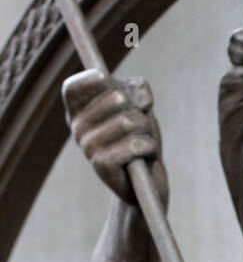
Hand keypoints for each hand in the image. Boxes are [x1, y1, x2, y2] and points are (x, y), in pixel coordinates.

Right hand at [62, 70, 168, 206]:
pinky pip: (135, 144)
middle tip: (140, 127)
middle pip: (117, 99)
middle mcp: (77, 128)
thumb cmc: (138, 138)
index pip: (73, 87)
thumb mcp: (137, 106)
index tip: (110, 82)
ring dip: (147, 131)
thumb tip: (140, 99)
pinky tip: (146, 156)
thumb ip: (137, 89)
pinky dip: (149, 147)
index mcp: (78, 112)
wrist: (145, 182)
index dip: (94, 79)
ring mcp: (88, 147)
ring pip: (129, 122)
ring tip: (144, 142)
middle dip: (139, 111)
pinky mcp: (102, 165)